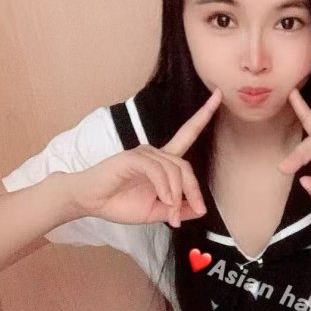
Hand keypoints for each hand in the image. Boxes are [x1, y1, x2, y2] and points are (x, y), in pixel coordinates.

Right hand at [70, 90, 222, 225]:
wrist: (91, 202)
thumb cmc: (119, 203)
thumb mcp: (157, 212)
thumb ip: (178, 209)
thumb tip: (200, 209)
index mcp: (162, 162)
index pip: (187, 135)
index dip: (203, 115)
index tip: (219, 95)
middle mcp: (154, 153)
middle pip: (185, 166)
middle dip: (194, 190)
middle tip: (194, 211)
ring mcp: (143, 154)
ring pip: (174, 170)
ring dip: (177, 194)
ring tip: (171, 215)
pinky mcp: (132, 158)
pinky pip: (157, 170)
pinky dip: (165, 188)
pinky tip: (165, 200)